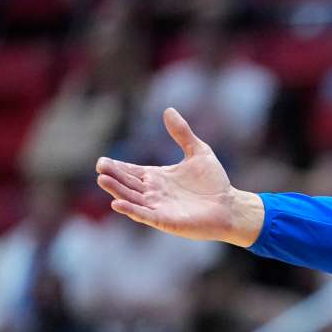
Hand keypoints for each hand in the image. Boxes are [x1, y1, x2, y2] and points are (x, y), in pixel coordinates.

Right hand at [95, 108, 264, 246]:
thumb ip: (182, 134)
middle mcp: (154, 193)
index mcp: (157, 177)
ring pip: (131, 199)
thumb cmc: (214, 182)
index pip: (131, 171)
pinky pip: (145, 216)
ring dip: (117, 191)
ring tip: (102, 180)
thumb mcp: (198, 152)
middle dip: (113, 177)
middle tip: (100, 168)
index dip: (116, 167)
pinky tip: (117, 205)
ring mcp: (158, 208)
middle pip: (127, 184)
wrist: (231, 206)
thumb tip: (168, 109)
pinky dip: (131, 211)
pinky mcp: (166, 221)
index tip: (102, 161)